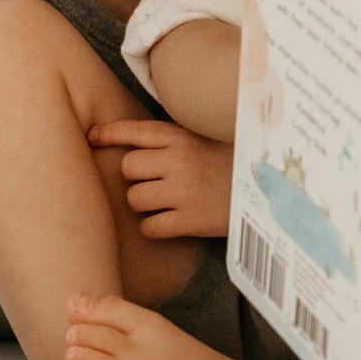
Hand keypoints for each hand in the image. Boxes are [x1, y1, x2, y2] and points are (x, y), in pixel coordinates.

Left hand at [90, 118, 233, 238]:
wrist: (268, 192)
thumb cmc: (233, 164)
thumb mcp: (205, 140)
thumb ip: (173, 141)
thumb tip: (132, 146)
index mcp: (183, 137)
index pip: (136, 131)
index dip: (108, 133)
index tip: (91, 137)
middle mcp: (180, 161)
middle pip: (128, 168)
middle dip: (135, 178)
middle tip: (154, 182)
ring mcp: (184, 191)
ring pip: (134, 199)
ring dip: (143, 204)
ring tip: (164, 203)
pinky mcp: (189, 221)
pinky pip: (149, 227)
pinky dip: (155, 228)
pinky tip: (171, 223)